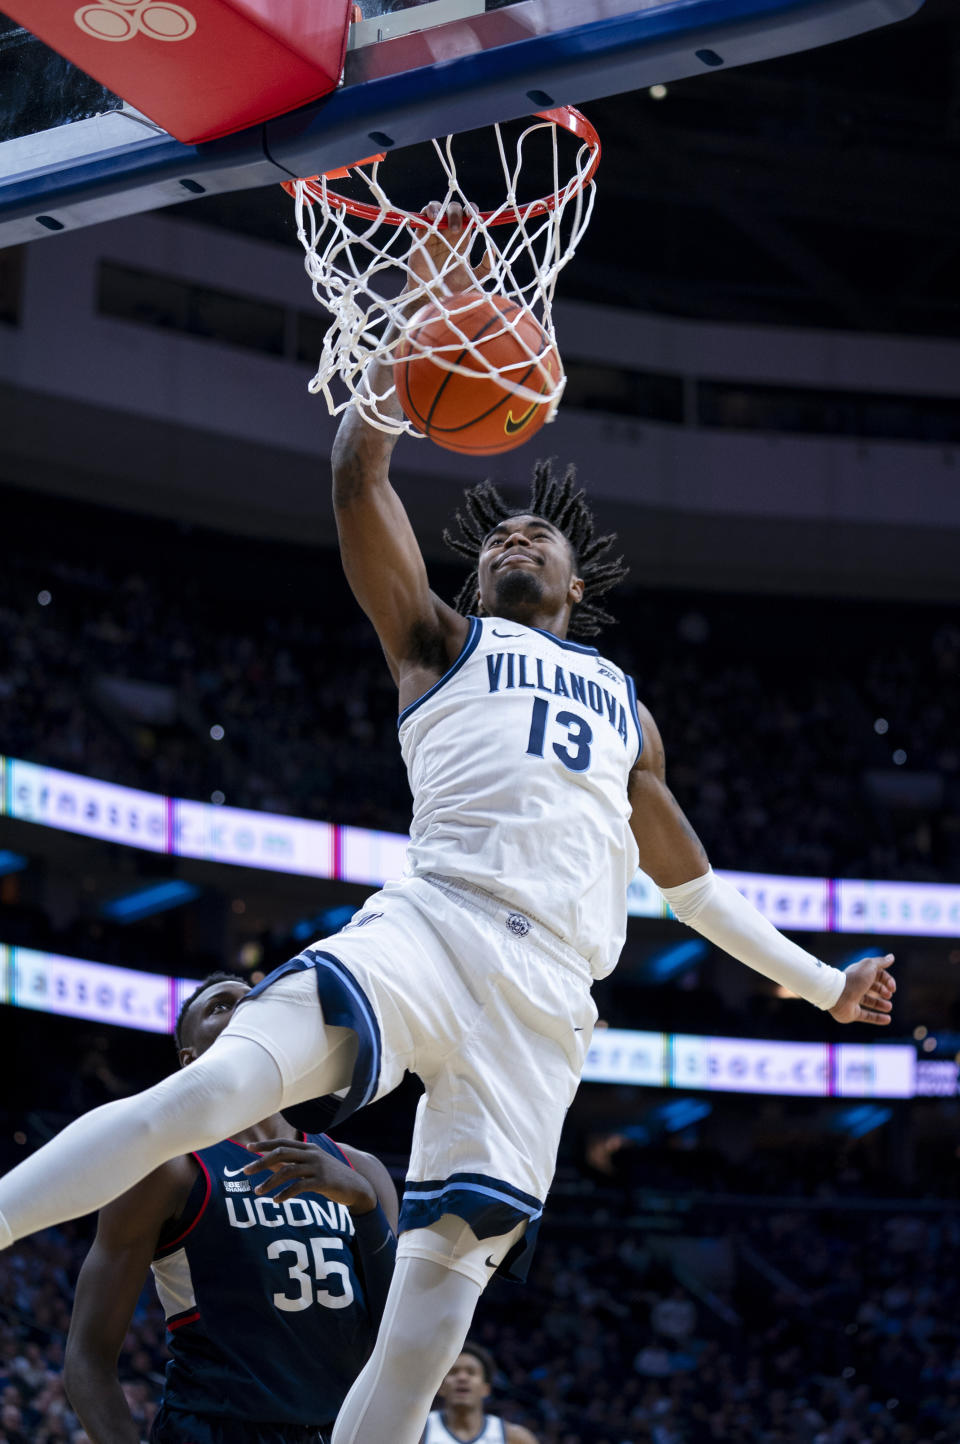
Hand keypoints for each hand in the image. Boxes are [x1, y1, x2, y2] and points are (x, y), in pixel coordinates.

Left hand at [242, 1138, 376, 1213]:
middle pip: (281, 1154)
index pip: (282, 1143)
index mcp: (309, 1148)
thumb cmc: (331, 1177)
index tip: (248, 1148)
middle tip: (246, 1171)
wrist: (356, 1187)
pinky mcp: (322, 1181)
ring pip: (287, 1171)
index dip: (264, 1145)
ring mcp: (317, 1167)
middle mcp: (312, 1154)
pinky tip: (277, 1200)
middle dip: (261, 1162)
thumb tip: (270, 1164)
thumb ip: (295, 1163)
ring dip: (270, 1181)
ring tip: (258, 1191)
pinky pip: (299, 1186)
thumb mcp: (314, 1165)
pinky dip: (285, 1193)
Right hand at [406, 200, 490, 300]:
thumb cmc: (453, 290)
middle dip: (457, 212)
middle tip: (458, 228)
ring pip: (438, 208)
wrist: (433, 299)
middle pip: (454, 209)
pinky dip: (428, 211)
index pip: (468, 216)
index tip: (476, 218)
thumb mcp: (474, 279)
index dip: (472, 211)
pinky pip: (423, 216)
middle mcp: (448, 232)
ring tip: (444, 222)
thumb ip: (485, 267)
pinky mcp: (421, 235)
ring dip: (442, 209)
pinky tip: (432, 217)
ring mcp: (434, 232)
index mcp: (462, 238)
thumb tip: (492, 250)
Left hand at [828, 954, 895, 1024]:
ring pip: (870, 1002)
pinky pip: (867, 1016)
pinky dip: (878, 1018)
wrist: (838, 995)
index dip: (887, 980)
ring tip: (889, 1006)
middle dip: (883, 991)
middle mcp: (857, 986)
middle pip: (873, 988)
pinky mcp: (853, 1013)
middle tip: (888, 994)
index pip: (877, 975)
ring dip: (881, 1004)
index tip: (892, 987)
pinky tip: (888, 1019)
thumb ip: (881, 962)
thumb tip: (891, 957)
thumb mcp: (870, 966)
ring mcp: (854, 1000)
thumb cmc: (855, 979)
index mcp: (860, 974)